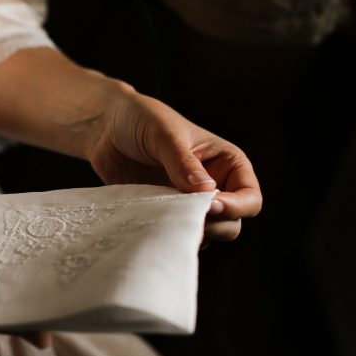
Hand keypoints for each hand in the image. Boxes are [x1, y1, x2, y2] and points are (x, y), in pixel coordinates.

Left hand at [87, 90, 261, 240]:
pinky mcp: (164, 213)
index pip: (249, 197)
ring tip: (163, 218)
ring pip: (204, 234)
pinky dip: (166, 235)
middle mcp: (214, 187)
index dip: (236, 207)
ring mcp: (187, 203)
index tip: (209, 206)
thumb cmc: (142, 120)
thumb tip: (206, 192)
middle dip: (215, 226)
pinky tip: (150, 224)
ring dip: (187, 232)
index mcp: (226, 163)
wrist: (105, 128)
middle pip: (232, 223)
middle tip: (184, 217)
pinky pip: (174, 234)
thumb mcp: (164, 134)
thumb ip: (183, 163)